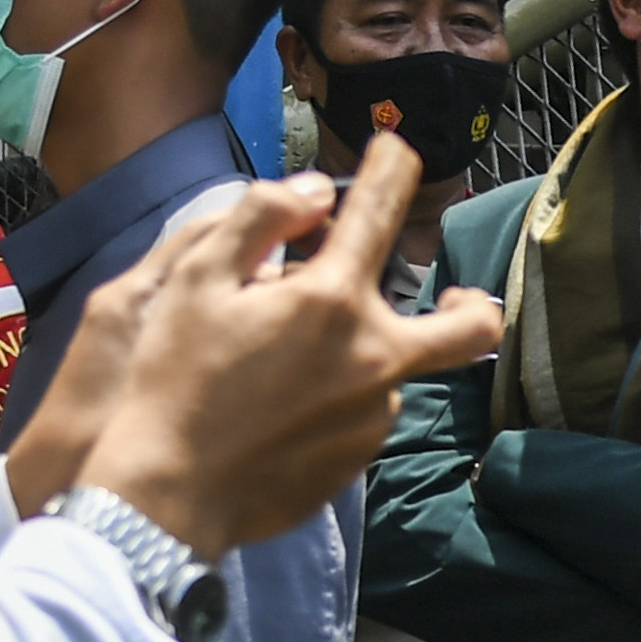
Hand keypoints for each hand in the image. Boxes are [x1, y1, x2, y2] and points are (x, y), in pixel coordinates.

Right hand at [64, 140, 501, 555]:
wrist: (169, 492)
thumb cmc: (173, 379)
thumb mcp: (197, 281)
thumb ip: (260, 219)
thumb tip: (317, 188)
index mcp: (331, 301)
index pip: (380, 214)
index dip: (392, 169)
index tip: (398, 149)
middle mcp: (373, 357)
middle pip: (469, 326)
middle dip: (471, 303)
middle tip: (454, 297)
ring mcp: (374, 414)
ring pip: (394, 372)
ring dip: (363, 357)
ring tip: (290, 366)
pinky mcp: (360, 458)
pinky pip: (364, 415)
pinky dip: (339, 400)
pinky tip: (282, 411)